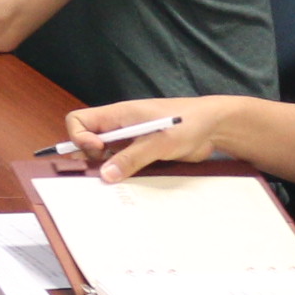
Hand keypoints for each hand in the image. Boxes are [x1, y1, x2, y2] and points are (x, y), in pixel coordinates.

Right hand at [68, 95, 240, 181]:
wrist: (216, 127)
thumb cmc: (188, 123)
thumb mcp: (159, 142)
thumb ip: (131, 158)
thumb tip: (106, 175)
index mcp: (117, 114)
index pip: (79, 120)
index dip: (79, 137)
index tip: (97, 151)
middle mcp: (119, 126)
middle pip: (87, 140)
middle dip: (90, 157)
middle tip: (105, 171)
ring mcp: (129, 140)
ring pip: (104, 155)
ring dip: (107, 168)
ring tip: (118, 178)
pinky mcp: (141, 152)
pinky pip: (122, 163)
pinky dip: (122, 172)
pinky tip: (130, 180)